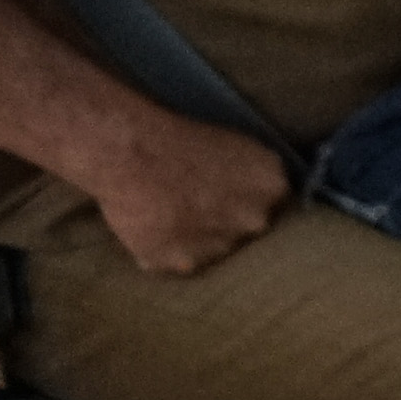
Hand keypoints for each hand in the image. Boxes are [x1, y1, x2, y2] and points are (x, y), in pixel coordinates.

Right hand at [91, 113, 288, 276]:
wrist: (127, 152)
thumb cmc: (174, 136)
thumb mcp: (233, 145)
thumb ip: (252, 176)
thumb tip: (255, 196)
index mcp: (273, 185)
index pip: (273, 203)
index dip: (246, 199)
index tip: (224, 194)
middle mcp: (256, 220)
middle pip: (246, 228)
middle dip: (224, 219)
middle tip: (193, 204)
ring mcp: (222, 246)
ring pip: (213, 249)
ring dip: (195, 238)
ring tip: (165, 214)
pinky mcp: (183, 263)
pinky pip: (176, 262)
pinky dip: (162, 251)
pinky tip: (147, 229)